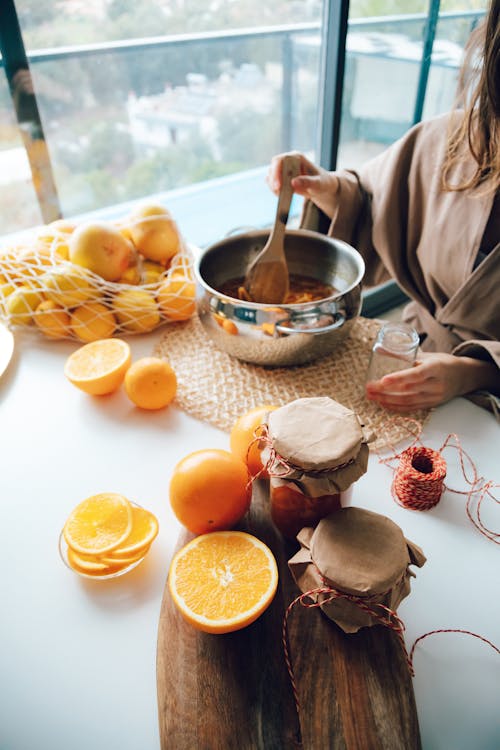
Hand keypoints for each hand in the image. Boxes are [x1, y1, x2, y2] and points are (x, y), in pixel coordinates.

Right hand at [266, 151, 338, 218]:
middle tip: (278, 191)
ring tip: (280, 195)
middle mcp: (289, 161)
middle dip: (273, 180)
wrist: (322, 188)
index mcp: (297, 157)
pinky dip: (274, 189)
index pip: (281, 159)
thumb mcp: (319, 183)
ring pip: (271, 175)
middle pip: (274, 166)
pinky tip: (281, 195)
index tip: (279, 185)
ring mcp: (285, 170)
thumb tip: (293, 182)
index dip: (277, 171)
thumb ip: (308, 182)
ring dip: (273, 185)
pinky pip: (274, 183)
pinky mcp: (283, 178)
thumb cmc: (323, 183)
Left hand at [365, 352, 498, 410]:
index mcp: (436, 368)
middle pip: (408, 390)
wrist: (464, 377)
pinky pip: (411, 408)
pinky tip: (383, 404)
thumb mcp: (428, 355)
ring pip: (408, 401)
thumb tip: (379, 350)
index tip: (382, 380)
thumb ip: (405, 355)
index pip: (416, 374)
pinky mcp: (432, 405)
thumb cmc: (443, 363)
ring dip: (387, 400)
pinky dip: (396, 407)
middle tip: (368, 388)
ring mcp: (435, 397)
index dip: (398, 378)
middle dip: (385, 391)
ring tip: (371, 396)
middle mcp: (437, 384)